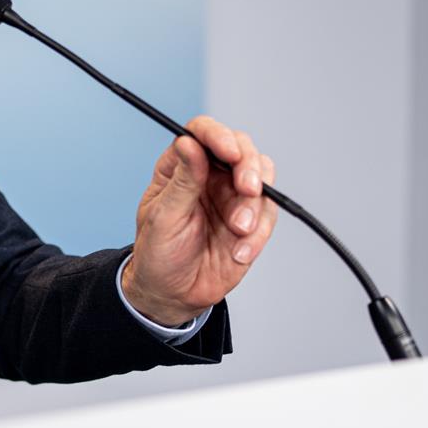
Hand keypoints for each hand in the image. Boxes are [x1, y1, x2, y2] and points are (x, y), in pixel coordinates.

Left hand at [121, 115, 277, 326]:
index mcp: (181, 166)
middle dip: (249, 168)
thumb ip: (182, 181)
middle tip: (247, 189)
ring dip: (255, 205)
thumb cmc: (158, 253)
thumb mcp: (164, 217)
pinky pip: (268, 214)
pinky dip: (259, 234)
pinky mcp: (252, 220)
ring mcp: (233, 196)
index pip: (202, 132)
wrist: (174, 294)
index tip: (229, 152)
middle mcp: (210, 174)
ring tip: (238, 230)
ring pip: (262, 178)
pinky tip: (240, 252)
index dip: (218, 135)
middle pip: (241, 149)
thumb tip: (190, 144)